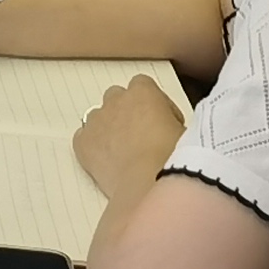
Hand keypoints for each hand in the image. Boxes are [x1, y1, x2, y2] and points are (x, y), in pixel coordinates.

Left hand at [71, 74, 185, 195]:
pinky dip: (93, 147)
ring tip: (124, 151)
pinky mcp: (82, 142)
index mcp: (143, 91)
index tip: (161, 120)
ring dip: (109, 128)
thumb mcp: (185, 132)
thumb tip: (171, 128)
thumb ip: (173, 121)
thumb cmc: (173, 158)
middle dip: (127, 112)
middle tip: (141, 135)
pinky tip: (107, 161)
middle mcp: (115, 100)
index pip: (143, 85)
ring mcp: (96, 120)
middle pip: (117, 97)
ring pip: (98, 117)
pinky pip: (84, 138)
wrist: (148, 182)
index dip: (153, 103)